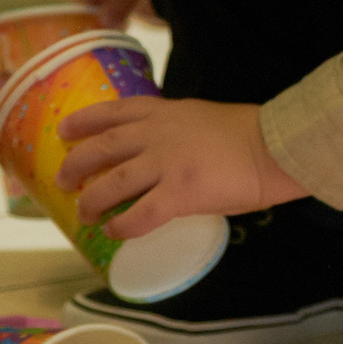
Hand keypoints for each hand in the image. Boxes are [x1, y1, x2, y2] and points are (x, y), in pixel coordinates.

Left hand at [55, 97, 305, 237]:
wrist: (279, 145)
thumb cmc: (252, 134)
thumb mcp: (204, 118)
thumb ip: (180, 132)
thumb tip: (168, 157)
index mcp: (165, 113)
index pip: (113, 111)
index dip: (83, 121)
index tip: (64, 130)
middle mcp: (158, 134)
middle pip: (102, 147)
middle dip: (76, 163)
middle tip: (64, 179)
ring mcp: (166, 164)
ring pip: (112, 183)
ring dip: (92, 200)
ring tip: (85, 212)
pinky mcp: (180, 193)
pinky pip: (139, 215)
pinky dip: (121, 226)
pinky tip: (114, 232)